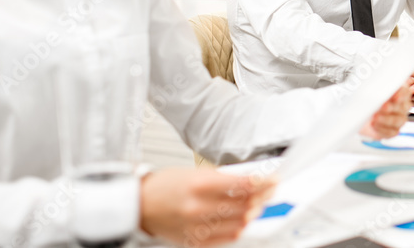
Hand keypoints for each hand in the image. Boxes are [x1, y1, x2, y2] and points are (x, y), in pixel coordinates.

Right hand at [140, 168, 274, 246]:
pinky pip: (227, 238)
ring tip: (258, 204)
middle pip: (245, 205)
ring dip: (253, 214)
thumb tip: (251, 181)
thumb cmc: (166, 186)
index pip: (243, 185)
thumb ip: (224, 178)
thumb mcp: (195, 172)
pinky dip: (239, 228)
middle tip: (270, 191)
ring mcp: (197, 228)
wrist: (140, 205)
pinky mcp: (195, 242)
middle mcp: (198, 208)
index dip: (263, 183)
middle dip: (262, 198)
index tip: (273, 180)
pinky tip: (243, 219)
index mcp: (199, 185)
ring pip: (239, 224)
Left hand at [360, 83, 411, 139]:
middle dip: (393, 107)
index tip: (395, 96)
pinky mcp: (392, 131)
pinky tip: (374, 124)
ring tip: (375, 116)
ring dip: (387, 119)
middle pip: (403, 107)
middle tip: (383, 106)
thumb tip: (378, 83)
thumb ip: (378, 86)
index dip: (401, 94)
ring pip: (398, 120)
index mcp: (400, 92)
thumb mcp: (372, 88)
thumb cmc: (369, 98)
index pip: (405, 92)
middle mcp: (403, 106)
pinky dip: (382, 128)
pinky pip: (391, 132)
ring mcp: (399, 119)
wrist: (360, 113)